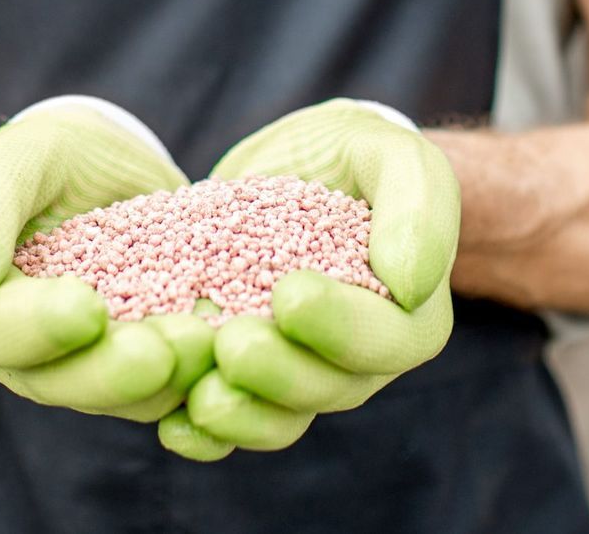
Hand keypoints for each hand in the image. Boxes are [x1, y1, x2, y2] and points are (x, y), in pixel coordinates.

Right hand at [0, 97, 213, 418]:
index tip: (85, 307)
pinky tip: (236, 349)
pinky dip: (205, 377)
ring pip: (124, 396)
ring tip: (206, 343)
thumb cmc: (47, 160)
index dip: (38, 327)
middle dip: (111, 371)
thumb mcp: (11, 162)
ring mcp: (95, 365)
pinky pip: (177, 387)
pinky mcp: (154, 364)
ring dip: (166, 380)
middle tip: (161, 350)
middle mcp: (32, 354)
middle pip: (61, 382)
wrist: (108, 166)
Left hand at [158, 99, 459, 458]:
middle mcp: (361, 361)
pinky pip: (233, 418)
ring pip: (279, 416)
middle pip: (328, 387)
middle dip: (279, 373)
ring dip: (240, 414)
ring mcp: (302, 376)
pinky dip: (203, 434)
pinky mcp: (249, 379)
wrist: (303, 167)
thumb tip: (408, 283)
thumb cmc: (358, 157)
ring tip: (198, 398)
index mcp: (410, 316)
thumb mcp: (394, 154)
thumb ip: (417, 207)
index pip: (387, 337)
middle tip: (231, 345)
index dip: (340, 325)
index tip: (289, 294)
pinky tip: (171, 425)